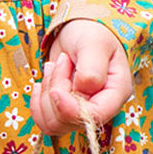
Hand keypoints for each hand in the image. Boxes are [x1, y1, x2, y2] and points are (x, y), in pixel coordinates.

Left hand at [30, 20, 132, 134]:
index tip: (56, 89)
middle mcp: (100, 107)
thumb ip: (91, 70)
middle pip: (68, 120)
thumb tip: (82, 92)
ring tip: (53, 68)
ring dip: (45, 94)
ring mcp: (81, 111)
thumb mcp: (94, 44)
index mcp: (116, 93)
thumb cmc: (91, 33)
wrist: (79, 30)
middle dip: (55, 90)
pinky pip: (44, 121)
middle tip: (60, 62)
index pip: (95, 117)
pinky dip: (37, 102)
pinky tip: (42, 82)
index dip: (70, 109)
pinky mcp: (63, 111)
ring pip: (53, 123)